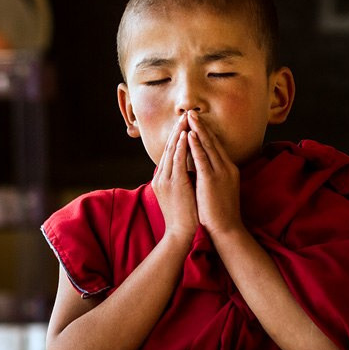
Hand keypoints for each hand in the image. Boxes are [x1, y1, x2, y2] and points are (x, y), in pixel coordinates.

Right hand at [150, 112, 198, 245]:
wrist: (182, 234)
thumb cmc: (184, 217)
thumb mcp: (178, 195)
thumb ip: (179, 181)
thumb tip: (187, 170)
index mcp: (162, 178)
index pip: (170, 153)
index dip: (177, 138)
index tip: (184, 125)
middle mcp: (161, 176)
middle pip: (169, 148)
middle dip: (177, 131)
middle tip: (185, 115)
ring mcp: (166, 179)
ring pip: (172, 151)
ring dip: (179, 133)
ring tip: (185, 119)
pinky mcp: (174, 183)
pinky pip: (177, 160)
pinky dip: (181, 146)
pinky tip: (185, 135)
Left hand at [187, 111, 244, 235]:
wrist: (226, 229)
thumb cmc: (220, 213)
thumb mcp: (219, 190)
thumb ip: (213, 177)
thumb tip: (202, 169)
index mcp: (228, 170)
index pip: (215, 146)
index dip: (205, 133)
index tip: (196, 121)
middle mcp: (227, 168)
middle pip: (212, 142)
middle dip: (201, 126)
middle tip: (191, 112)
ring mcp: (220, 173)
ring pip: (208, 146)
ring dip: (197, 130)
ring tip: (189, 117)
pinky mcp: (211, 180)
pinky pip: (202, 158)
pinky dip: (195, 145)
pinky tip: (188, 135)